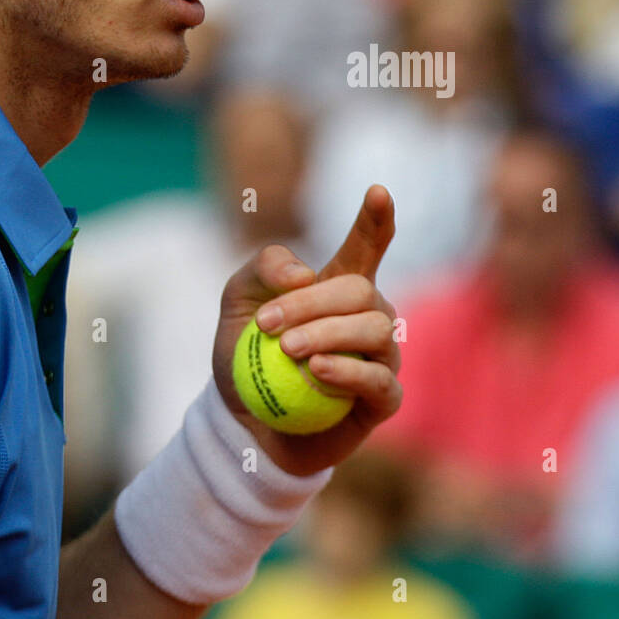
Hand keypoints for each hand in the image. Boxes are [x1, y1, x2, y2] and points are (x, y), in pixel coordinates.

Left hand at [212, 185, 400, 475]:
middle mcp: (370, 317)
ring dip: (328, 334)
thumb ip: (263, 269)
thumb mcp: (236, 302)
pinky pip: (378, 380)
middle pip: (360, 291)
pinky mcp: (382, 400)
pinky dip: (346, 371)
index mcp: (341, 287)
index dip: (376, 219)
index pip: (367, 246)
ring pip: (375, 330)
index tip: (377, 191)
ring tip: (290, 350)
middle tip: (268, 324)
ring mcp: (381, 358)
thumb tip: (304, 274)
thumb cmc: (247, 359)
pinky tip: (316, 371)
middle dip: (314, 301)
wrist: (243, 427)